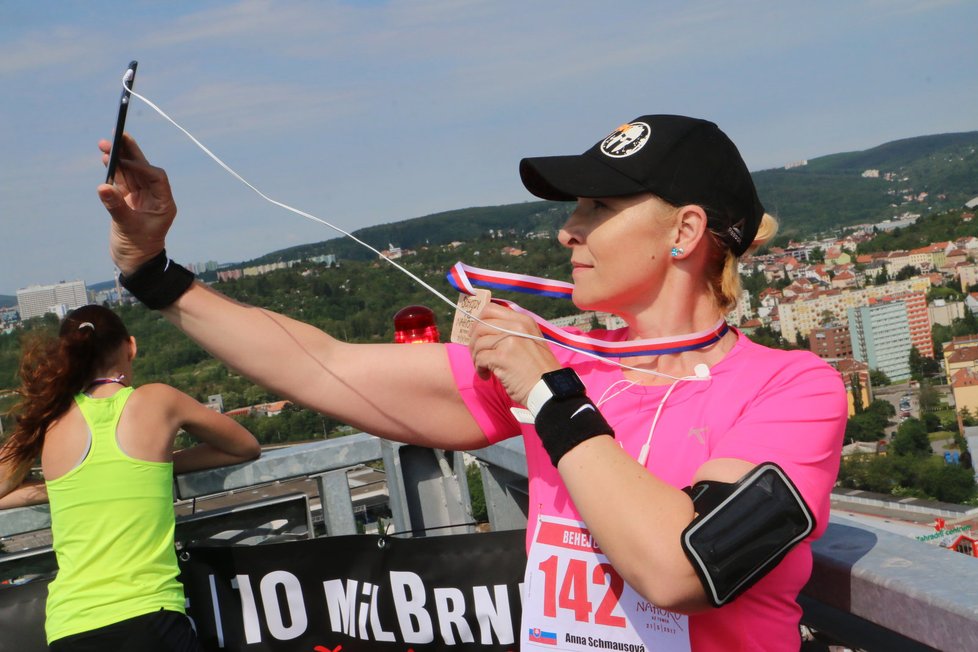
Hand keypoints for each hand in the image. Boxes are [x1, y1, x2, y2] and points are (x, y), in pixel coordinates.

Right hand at [96, 134, 176, 274]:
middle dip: (131, 152)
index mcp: (164, 203)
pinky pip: (122, 181)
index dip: (141, 166)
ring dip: (119, 158)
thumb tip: (103, 187)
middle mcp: (154, 198)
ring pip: (131, 173)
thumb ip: (116, 206)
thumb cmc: (138, 249)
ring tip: (106, 144)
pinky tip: (106, 159)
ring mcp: (141, 198)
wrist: (135, 263)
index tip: (125, 160)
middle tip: (118, 134)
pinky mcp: (128, 201)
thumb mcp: (127, 227)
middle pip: (143, 169)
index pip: (156, 177)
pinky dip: (114, 171)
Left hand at [468, 302, 559, 404]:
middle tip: (476, 354)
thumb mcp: (530, 341)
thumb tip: (486, 329)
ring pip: (478, 342)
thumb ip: (512, 332)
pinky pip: (480, 358)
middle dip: (473, 341)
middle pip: (480, 325)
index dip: (478, 321)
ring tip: (483, 368)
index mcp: (523, 320)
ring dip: (475, 357)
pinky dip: (479, 368)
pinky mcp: (502, 357)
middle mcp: (516, 326)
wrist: (549, 388)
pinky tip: (486, 376)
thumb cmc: (539, 369)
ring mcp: (509, 340)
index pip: (490, 309)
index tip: (477, 335)